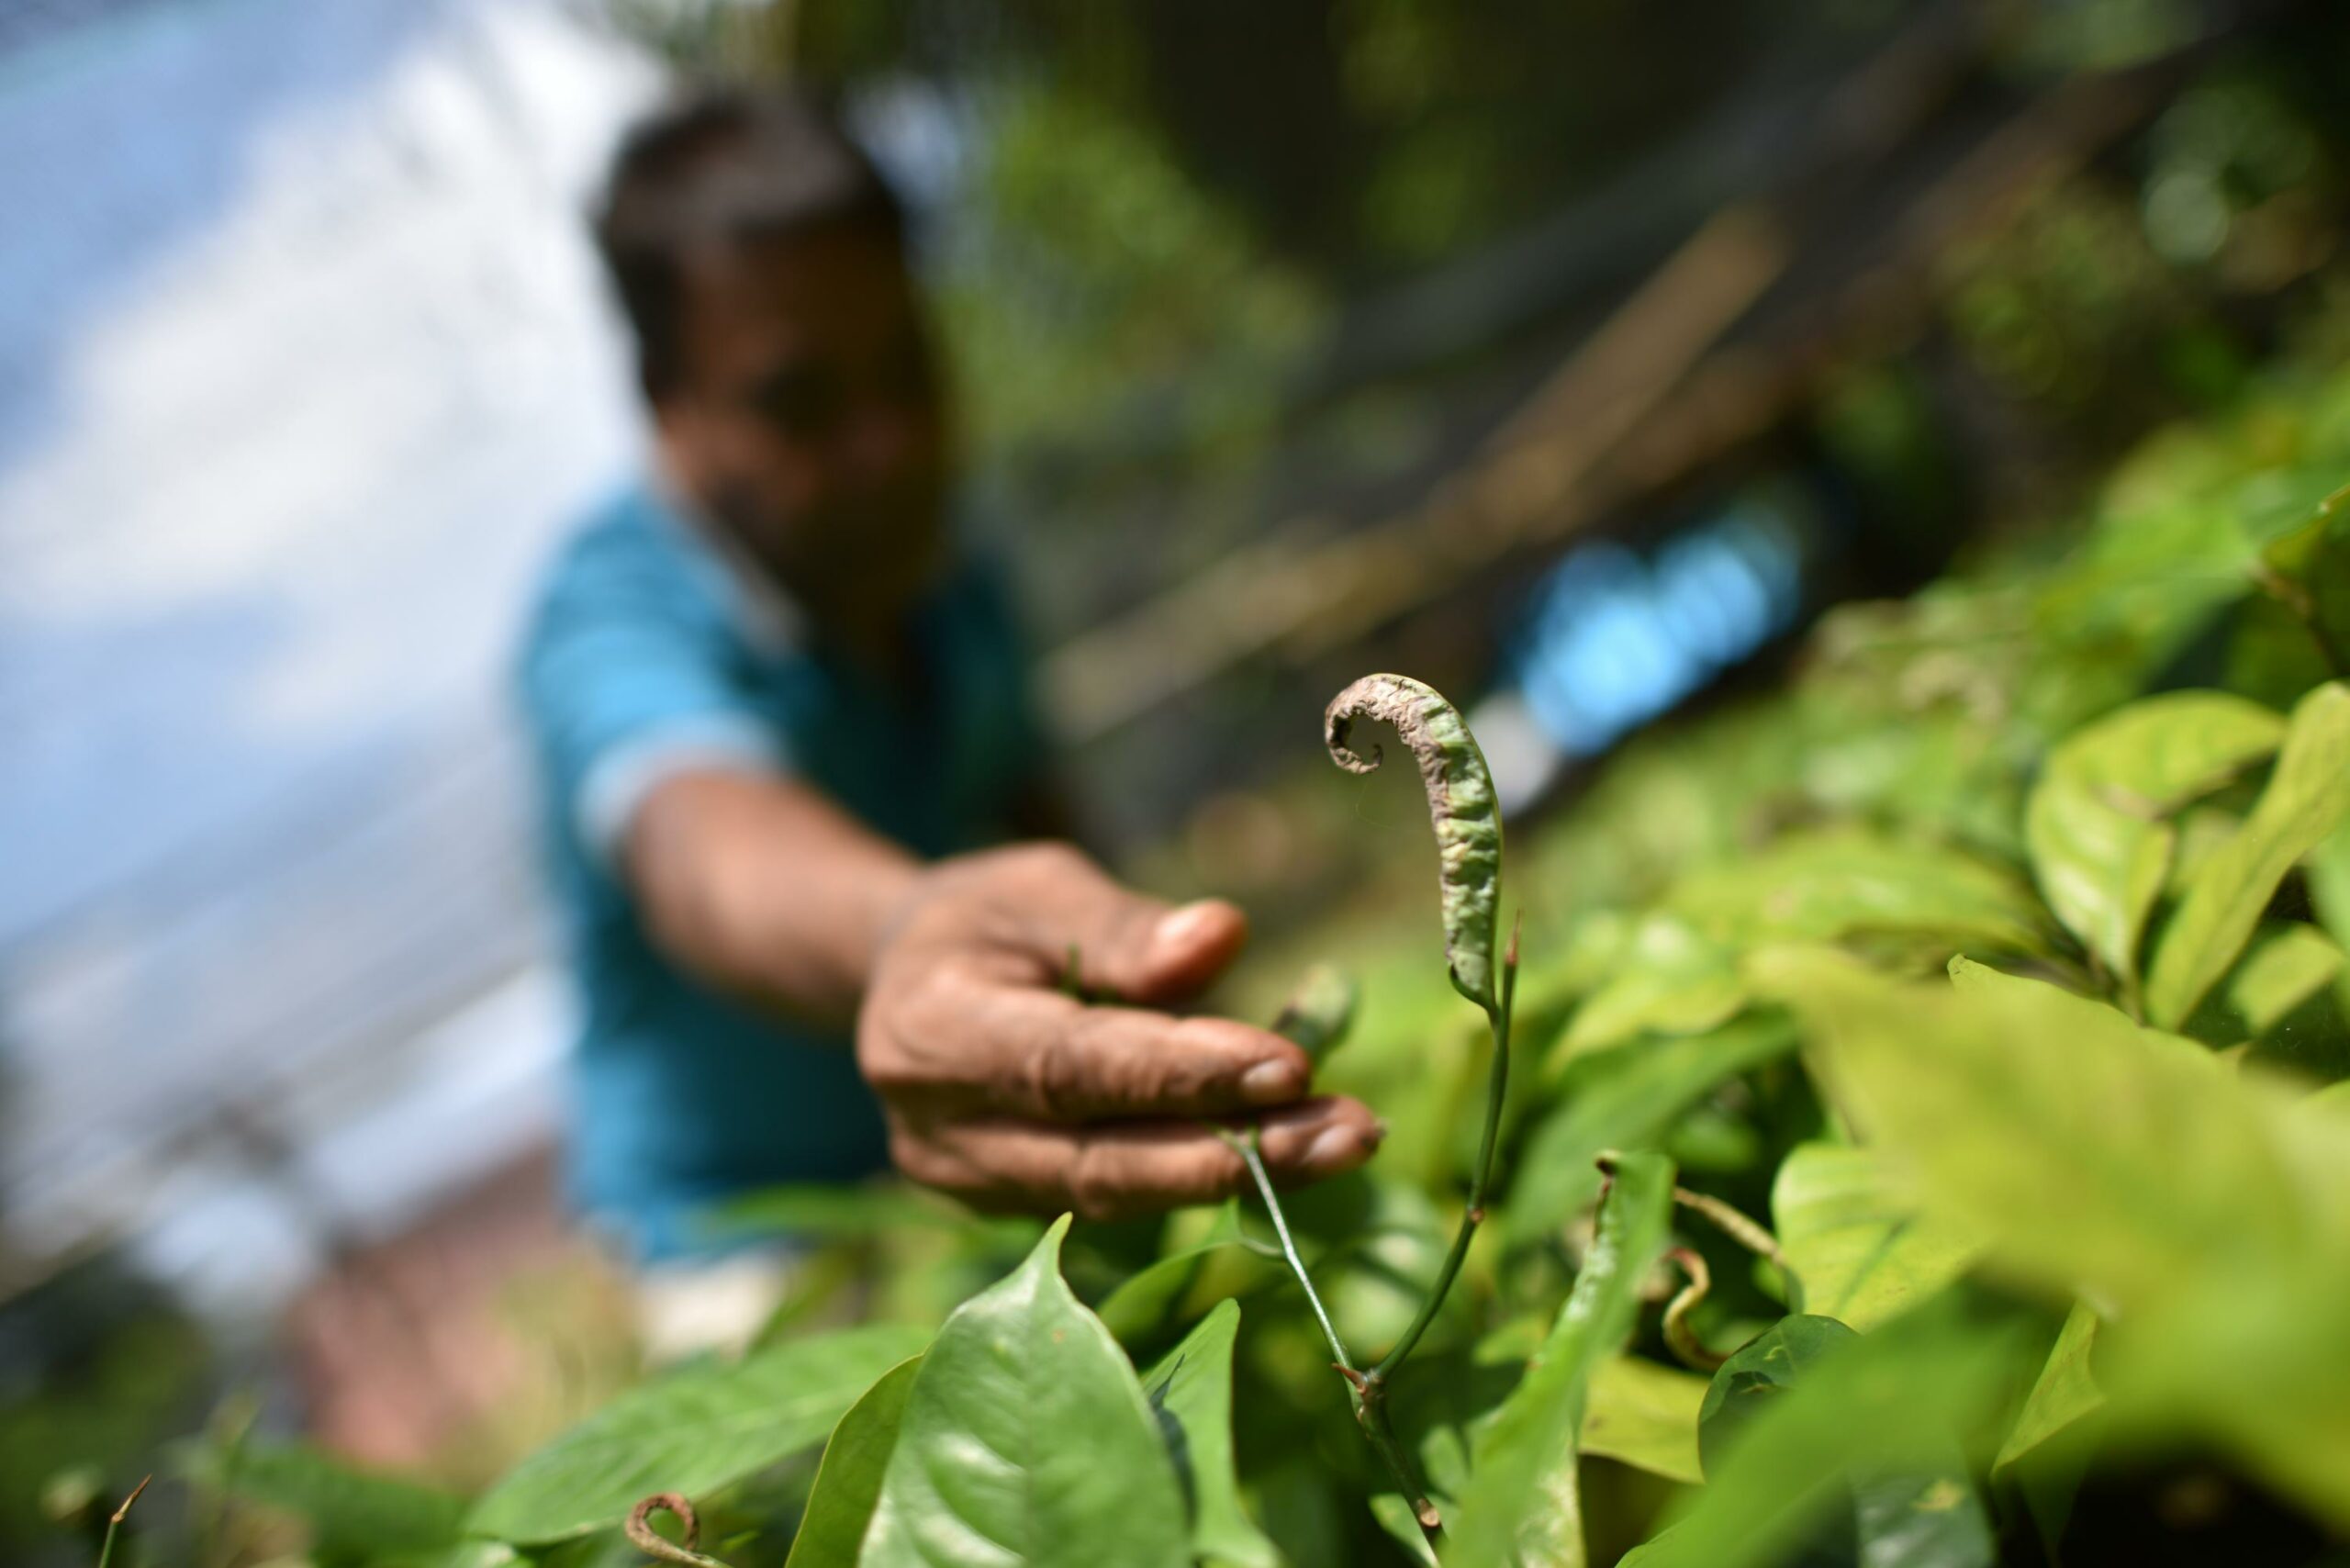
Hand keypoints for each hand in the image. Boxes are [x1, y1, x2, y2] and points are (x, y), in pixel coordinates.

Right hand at [858, 843, 1383, 1218]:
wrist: (903, 982)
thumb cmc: (983, 918)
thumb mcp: (1038, 887)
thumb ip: (1122, 925)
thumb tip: (1220, 938)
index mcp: (932, 1031)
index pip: (1071, 1066)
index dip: (1181, 1074)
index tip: (1289, 1066)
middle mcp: (939, 1132)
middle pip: (1100, 1158)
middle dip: (1233, 1149)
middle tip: (1351, 1130)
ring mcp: (969, 1187)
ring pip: (1116, 1194)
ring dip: (1240, 1173)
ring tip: (1346, 1141)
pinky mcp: (1009, 1211)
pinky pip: (1117, 1200)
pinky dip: (1205, 1174)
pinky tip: (1293, 1149)